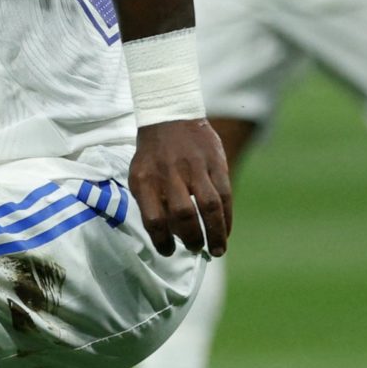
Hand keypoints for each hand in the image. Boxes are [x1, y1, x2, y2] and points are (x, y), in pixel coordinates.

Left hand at [130, 118, 232, 258]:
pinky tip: (226, 230)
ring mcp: (195, 167)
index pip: (153, 219)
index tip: (168, 251)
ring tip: (217, 250)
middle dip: (192, 238)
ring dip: (216, 233)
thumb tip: (170, 236)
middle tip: (195, 248)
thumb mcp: (140, 176)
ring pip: (209, 206)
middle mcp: (170, 174)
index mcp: (145, 180)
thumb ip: (151, 204)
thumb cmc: (153, 156)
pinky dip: (227, 217)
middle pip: (183, 214)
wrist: (169, 116)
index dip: (162, 241)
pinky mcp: (215, 162)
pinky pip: (225, 195)